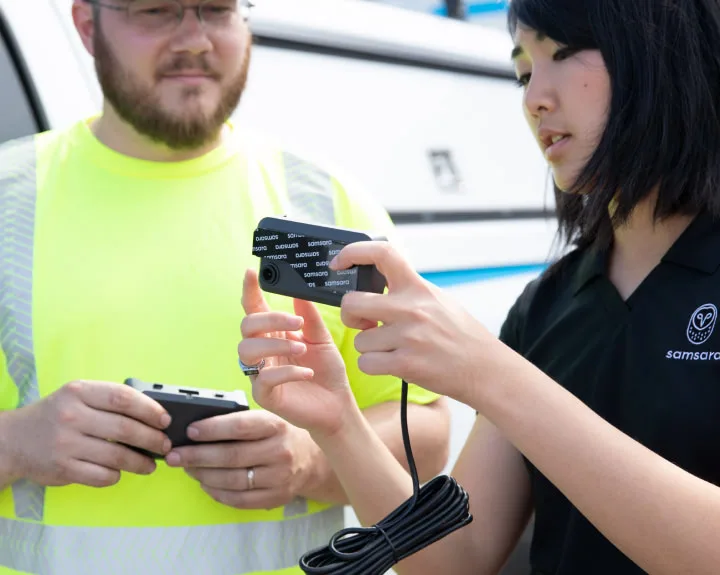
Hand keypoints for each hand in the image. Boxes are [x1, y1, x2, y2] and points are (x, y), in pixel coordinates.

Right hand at [2, 380, 170, 487]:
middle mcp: (72, 416)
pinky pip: (102, 475)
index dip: (150, 409)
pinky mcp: (63, 469)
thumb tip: (154, 414)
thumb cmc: (57, 415)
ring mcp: (66, 444)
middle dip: (152, 439)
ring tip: (151, 464)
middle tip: (165, 445)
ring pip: (117, 456)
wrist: (14, 440)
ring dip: (141, 462)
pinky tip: (120, 472)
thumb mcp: (78, 396)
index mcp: (79, 392)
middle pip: (125, 428)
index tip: (165, 420)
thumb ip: (109, 400)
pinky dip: (117, 475)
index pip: (123, 398)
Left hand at [165, 410, 321, 509]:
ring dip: (203, 475)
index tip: (189, 431)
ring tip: (186, 468)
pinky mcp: (275, 498)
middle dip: (197, 456)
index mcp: (275, 426)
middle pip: (231, 456)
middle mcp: (279, 451)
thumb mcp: (266, 419)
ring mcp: (279, 478)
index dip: (212, 429)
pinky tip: (204, 483)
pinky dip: (216, 492)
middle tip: (174, 455)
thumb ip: (238, 422)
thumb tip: (196, 430)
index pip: (239, 427)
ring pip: (232, 480)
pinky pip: (238, 499)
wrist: (309, 460)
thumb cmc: (278, 435)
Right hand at [236, 269, 359, 438]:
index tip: (251, 272)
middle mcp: (263, 352)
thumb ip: (308, 316)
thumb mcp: (321, 338)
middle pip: (247, 326)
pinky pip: (263, 379)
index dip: (250, 290)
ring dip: (275, 345)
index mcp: (273, 335)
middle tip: (296, 322)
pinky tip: (307, 372)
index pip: (255, 309)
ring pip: (248, 351)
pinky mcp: (265, 396)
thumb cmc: (327, 372)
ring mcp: (260, 373)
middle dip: (269, 320)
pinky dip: (286, 372)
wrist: (338, 404)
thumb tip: (300, 289)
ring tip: (302, 348)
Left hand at [330, 242, 499, 405]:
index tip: (339, 261)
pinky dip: (374, 366)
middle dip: (350, 315)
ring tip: (392, 349)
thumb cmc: (460, 334)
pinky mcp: (405, 364)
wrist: (485, 368)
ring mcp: (408, 336)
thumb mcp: (437, 300)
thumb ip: (408, 291)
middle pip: (353, 302)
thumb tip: (376, 283)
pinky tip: (393, 364)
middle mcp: (411, 308)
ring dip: (369, 348)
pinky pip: (366, 363)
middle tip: (363, 322)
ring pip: (359, 340)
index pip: (382, 253)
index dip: (354, 252)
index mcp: (418, 287)